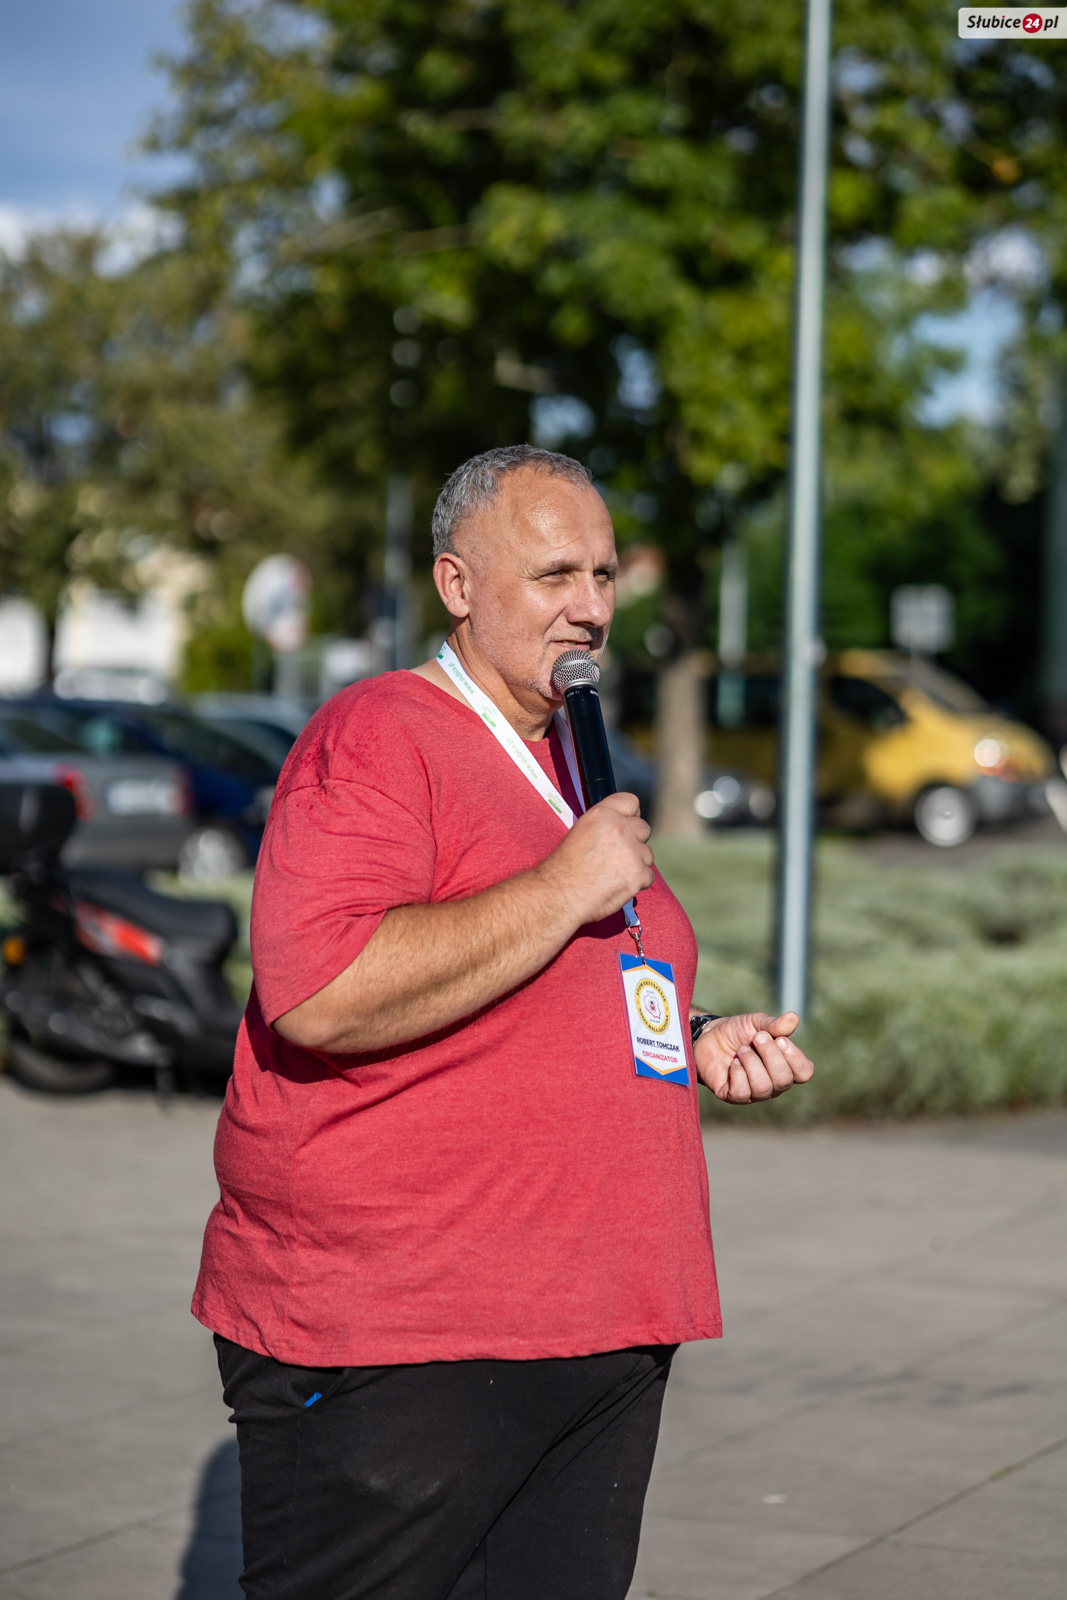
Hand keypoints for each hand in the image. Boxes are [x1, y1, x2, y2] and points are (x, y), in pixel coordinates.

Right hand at [538, 792, 653, 925]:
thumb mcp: (580, 832)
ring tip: (613, 875)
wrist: (560, 893)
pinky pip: (648, 876)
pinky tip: (618, 886)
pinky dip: (636, 883)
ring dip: (636, 864)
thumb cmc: (564, 868)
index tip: (628, 825)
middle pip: (644, 829)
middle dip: (635, 842)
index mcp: (602, 814)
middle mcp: (620, 828)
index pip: (631, 801)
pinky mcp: (638, 874)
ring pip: (647, 855)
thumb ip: (604, 826)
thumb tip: (622, 828)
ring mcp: (632, 851)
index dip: (631, 814)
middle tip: (618, 856)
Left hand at [693, 1011, 813, 1102]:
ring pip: (763, 1087)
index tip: (780, 1039)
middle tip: (756, 1038)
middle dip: (770, 1055)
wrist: (709, 1037)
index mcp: (785, 1066)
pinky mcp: (734, 1096)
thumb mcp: (756, 1023)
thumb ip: (775, 1024)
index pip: (804, 1073)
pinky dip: (738, 1073)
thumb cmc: (738, 1031)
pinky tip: (733, 1063)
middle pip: (784, 1080)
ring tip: (741, 1050)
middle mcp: (774, 1083)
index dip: (795, 1057)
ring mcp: (755, 1092)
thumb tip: (793, 1018)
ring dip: (751, 1063)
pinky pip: (743, 1093)